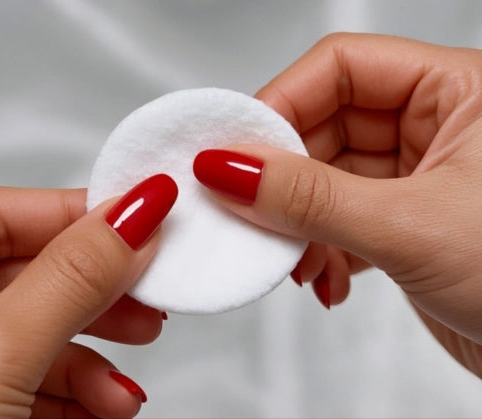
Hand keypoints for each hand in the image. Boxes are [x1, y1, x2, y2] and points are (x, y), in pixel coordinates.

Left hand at [0, 175, 176, 416]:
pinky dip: (73, 395)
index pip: (4, 212)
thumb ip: (73, 277)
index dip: (81, 214)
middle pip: (29, 272)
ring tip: (124, 390)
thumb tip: (135, 215)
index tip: (145, 218)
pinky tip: (100, 412)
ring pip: (37, 330)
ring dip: (92, 360)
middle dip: (98, 295)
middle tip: (151, 296)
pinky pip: (30, 377)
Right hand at [193, 33, 481, 376]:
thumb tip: (232, 170)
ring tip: (295, 259)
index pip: (342, 69)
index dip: (281, 104)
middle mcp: (435, 127)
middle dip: (284, 178)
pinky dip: (320, 249)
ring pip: (325, 179)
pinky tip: (324, 277)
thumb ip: (311, 198)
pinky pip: (338, 219)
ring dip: (299, 223)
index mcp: (458, 93)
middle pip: (324, 126)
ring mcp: (416, 177)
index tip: (234, 150)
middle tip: (249, 210)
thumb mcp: (410, 227)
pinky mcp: (403, 222)